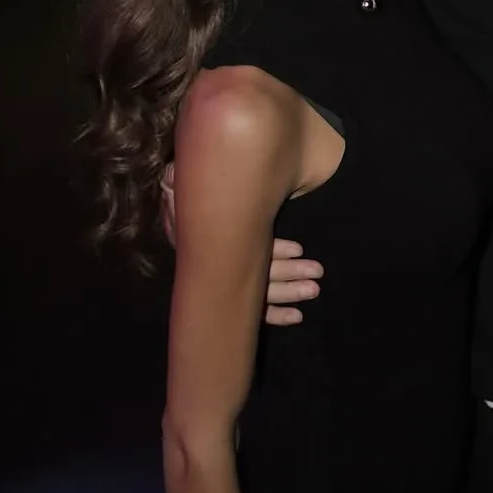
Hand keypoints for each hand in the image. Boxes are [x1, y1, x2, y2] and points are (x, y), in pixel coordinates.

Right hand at [162, 163, 322, 325]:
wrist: (174, 211)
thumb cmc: (189, 199)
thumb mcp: (184, 192)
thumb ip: (202, 192)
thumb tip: (210, 177)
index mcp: (210, 239)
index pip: (244, 248)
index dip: (272, 249)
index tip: (298, 249)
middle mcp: (218, 264)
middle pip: (256, 273)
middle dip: (289, 274)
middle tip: (317, 272)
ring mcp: (225, 281)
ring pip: (259, 294)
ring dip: (288, 293)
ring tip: (313, 290)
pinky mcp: (231, 294)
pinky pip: (253, 312)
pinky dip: (275, 315)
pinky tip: (297, 316)